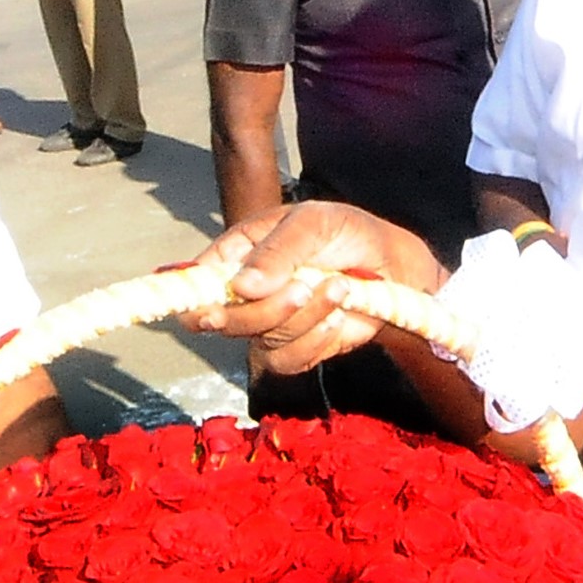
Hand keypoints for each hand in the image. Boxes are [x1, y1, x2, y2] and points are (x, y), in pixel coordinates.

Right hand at [177, 201, 453, 374]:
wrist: (391, 263)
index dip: (191, 300)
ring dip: (304, 316)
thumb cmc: (345, 233)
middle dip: (264, 310)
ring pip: (262, 340)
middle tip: (302, 287)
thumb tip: (241, 287)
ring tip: (338, 286)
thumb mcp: (313, 223)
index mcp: (235, 256)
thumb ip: (278, 250)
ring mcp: (268, 324)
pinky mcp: (296, 348)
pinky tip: (339, 313)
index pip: (193, 284)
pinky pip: (291, 359)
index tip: (210, 308)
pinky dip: (318, 338)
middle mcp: (244, 294)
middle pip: (223, 321)